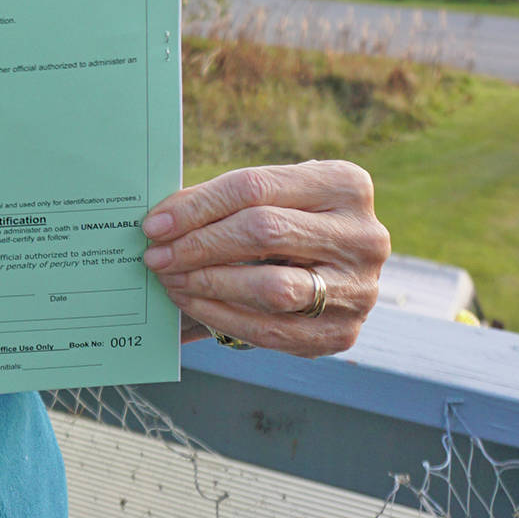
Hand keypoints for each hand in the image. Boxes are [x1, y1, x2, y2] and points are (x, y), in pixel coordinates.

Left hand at [141, 160, 389, 356]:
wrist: (337, 271)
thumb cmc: (289, 222)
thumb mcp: (272, 198)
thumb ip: (227, 202)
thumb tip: (160, 222)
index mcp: (345, 184)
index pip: (254, 187)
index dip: (197, 206)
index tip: (154, 224)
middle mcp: (363, 235)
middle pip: (263, 232)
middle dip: (199, 245)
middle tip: (156, 256)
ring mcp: (360, 288)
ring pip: (270, 287)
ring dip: (208, 284)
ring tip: (171, 280)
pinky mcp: (343, 333)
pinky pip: (272, 329)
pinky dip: (223, 317)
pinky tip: (193, 304)